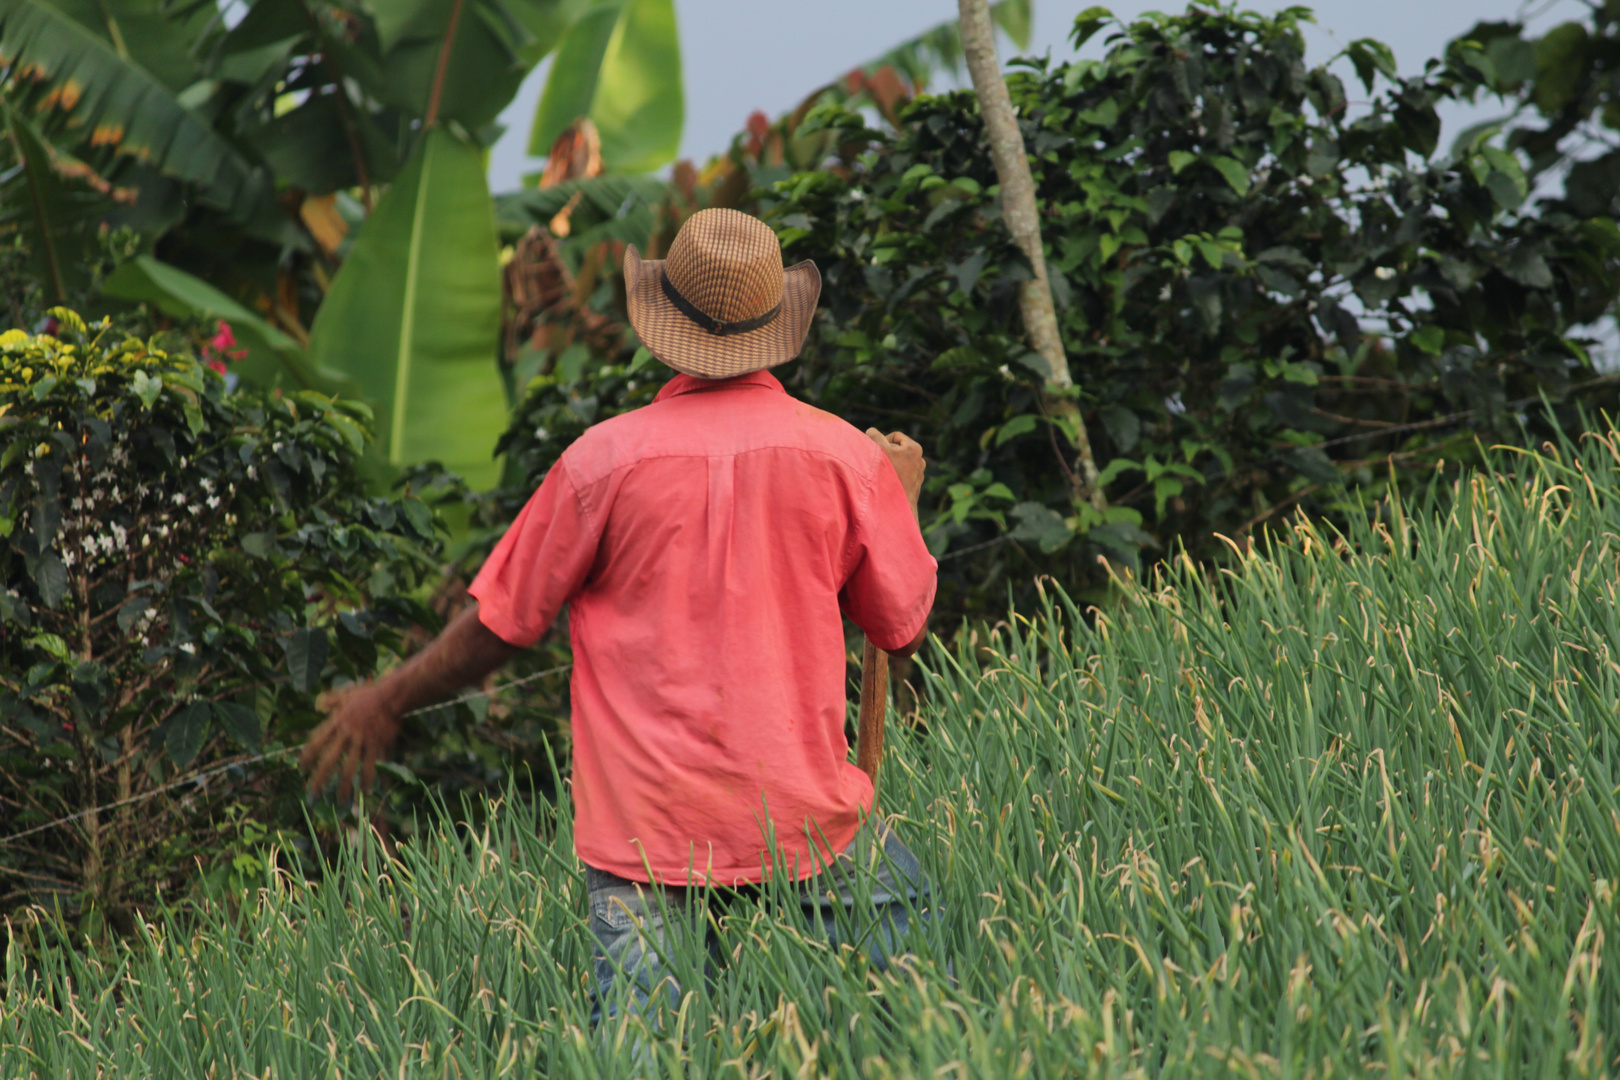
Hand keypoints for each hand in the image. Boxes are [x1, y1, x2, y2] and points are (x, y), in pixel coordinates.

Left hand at [299, 680, 401, 801]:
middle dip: (320, 778)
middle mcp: (346, 733)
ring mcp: (361, 741)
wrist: (391, 695)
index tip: (301, 768)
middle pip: (329, 760)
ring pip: (349, 768)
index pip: (317, 741)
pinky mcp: (376, 745)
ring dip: (344, 786)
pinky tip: (365, 790)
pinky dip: (367, 779)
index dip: (308, 756)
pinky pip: (370, 766)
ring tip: (340, 801)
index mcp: (337, 721)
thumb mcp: (346, 694)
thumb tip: (318, 705)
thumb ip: (330, 699)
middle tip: (313, 794)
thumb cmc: (369, 694)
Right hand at [865, 428, 925, 508]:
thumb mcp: (879, 450)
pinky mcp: (915, 486)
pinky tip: (887, 483)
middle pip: (897, 449)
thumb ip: (875, 437)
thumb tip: (871, 431)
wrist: (896, 505)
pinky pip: (902, 475)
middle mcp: (920, 460)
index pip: (895, 436)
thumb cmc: (888, 475)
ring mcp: (918, 474)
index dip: (882, 440)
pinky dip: (894, 476)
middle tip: (877, 462)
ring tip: (882, 473)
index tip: (875, 451)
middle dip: (886, 453)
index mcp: (915, 449)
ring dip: (889, 465)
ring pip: (899, 463)